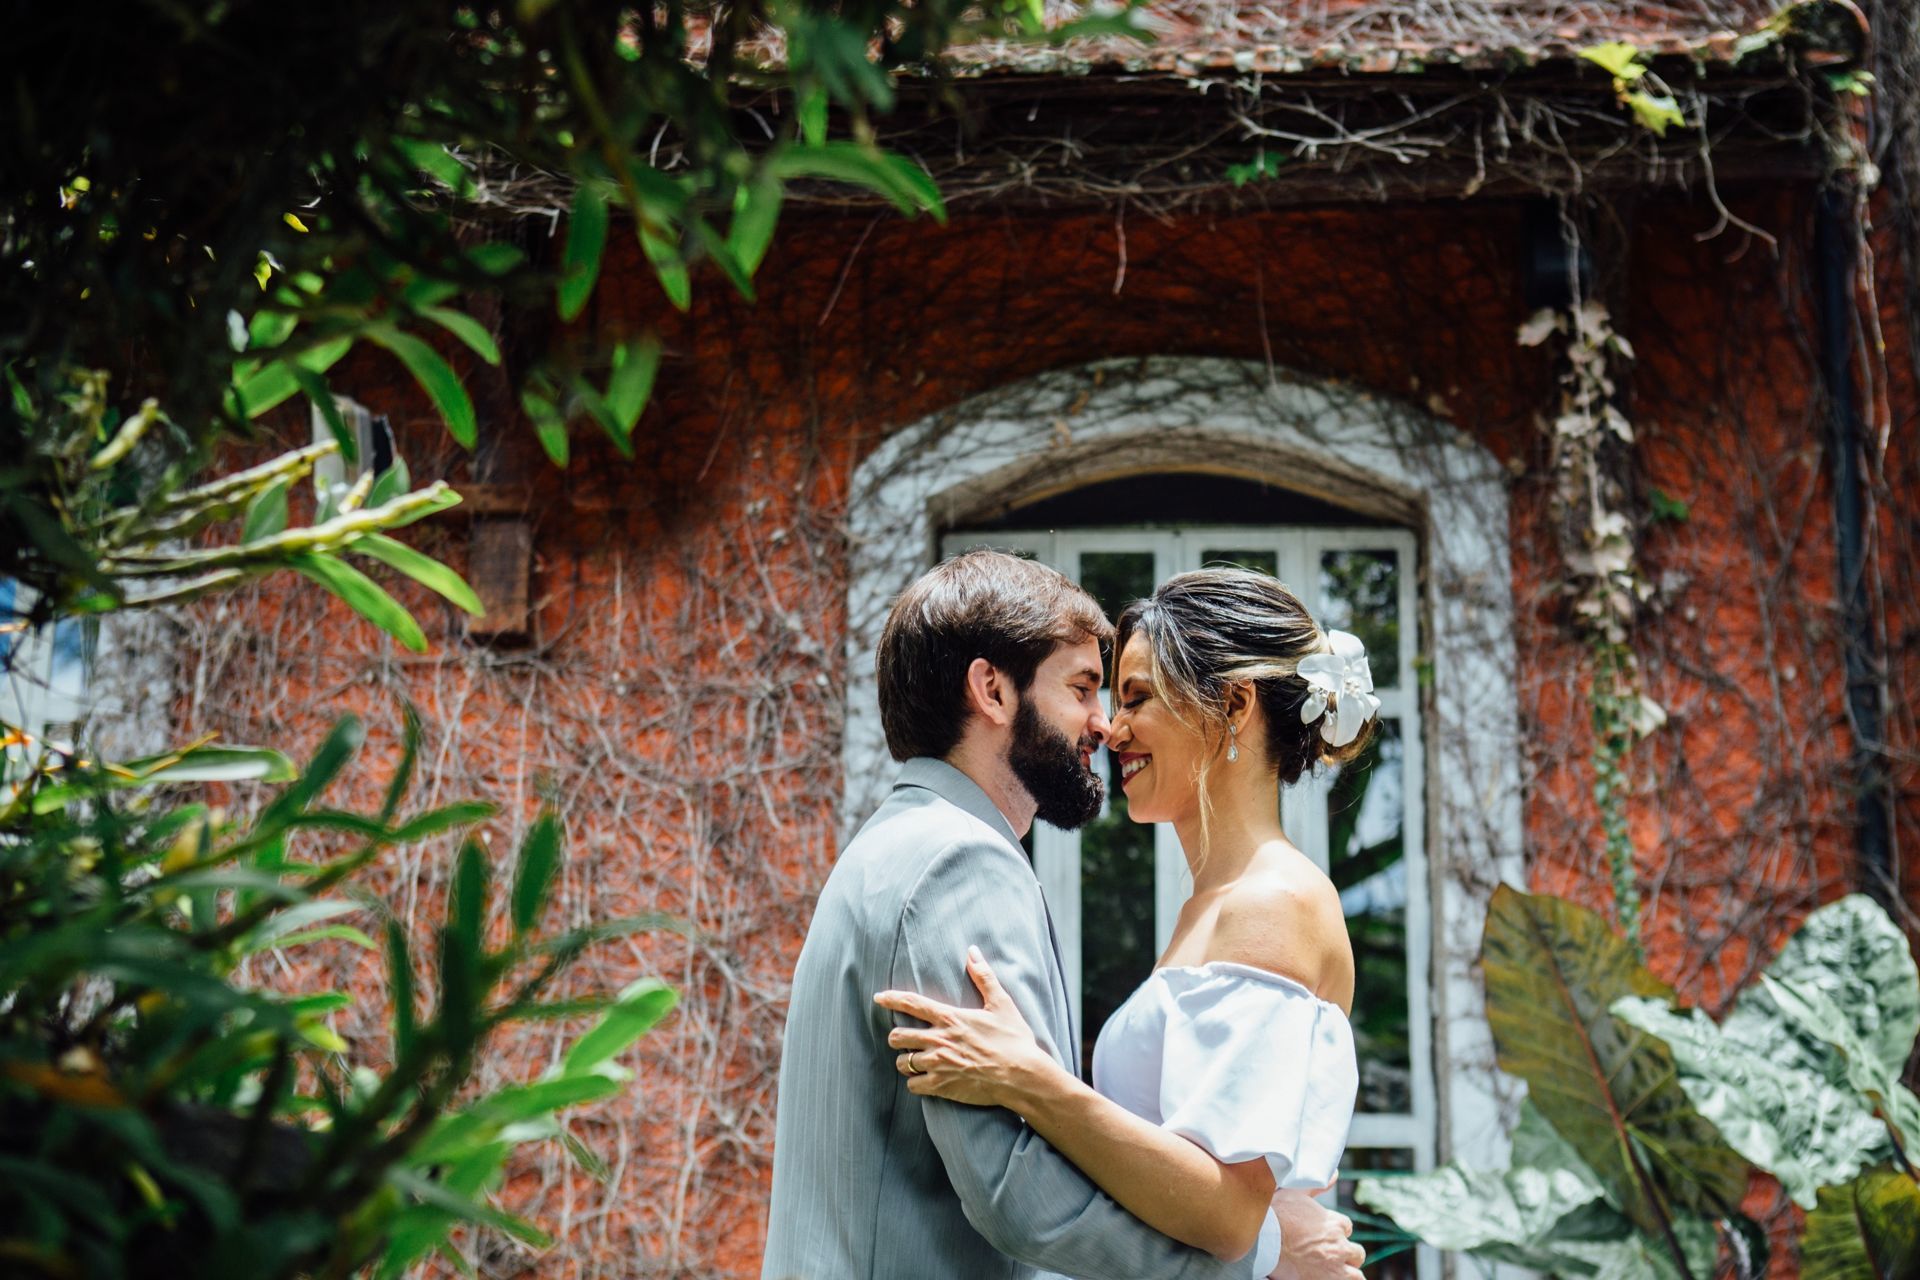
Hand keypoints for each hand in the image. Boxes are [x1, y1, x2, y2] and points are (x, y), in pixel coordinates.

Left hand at [873, 946, 1059, 1108]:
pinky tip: (925, 1080)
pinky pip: (913, 1086)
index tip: (878, 997)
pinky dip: (916, 1083)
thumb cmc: (1014, 1039)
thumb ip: (984, 977)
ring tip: (914, 1061)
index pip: (912, 1003)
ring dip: (906, 1061)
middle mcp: (939, 1040)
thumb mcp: (1001, 1004)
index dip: (891, 999)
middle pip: (898, 1036)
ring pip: (903, 1062)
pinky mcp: (942, 1086)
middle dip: (896, 1037)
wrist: (1021, 1076)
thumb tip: (972, 951)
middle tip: (902, 1039)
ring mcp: (938, 1065)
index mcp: (950, 1018)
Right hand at [1267, 1185, 1363, 1279]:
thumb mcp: (1296, 1192)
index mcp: (1333, 1223)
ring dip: (1349, 1272)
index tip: (1324, 1234)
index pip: (1346, 1227)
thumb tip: (1335, 1174)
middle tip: (1332, 1256)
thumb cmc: (1276, 1215)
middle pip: (1356, 1253)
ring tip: (1338, 1272)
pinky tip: (1334, 1279)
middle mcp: (1339, 1245)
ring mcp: (1335, 1266)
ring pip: (1356, 1274)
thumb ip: (1317, 1186)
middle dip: (1347, 1254)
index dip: (1337, 1231)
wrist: (1263, 1240)